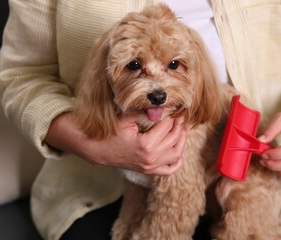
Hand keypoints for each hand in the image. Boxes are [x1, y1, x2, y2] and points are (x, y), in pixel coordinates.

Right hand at [45, 113, 186, 174]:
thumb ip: (144, 112)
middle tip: (180, 115)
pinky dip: (178, 160)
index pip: (167, 126)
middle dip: (179, 125)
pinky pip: (170, 169)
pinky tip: (180, 150)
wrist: (98, 150)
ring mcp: (150, 167)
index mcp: (146, 145)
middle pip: (174, 139)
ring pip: (177, 154)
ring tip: (181, 128)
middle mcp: (151, 158)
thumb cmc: (111, 132)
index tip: (175, 107)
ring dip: (182, 140)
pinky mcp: (149, 171)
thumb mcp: (127, 118)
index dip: (172, 115)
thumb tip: (161, 106)